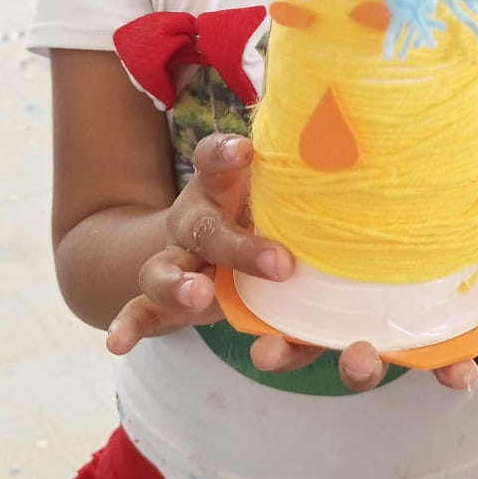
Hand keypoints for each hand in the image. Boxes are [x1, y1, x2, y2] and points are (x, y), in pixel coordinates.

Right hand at [106, 133, 292, 354]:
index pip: (218, 161)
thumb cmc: (262, 208)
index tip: (244, 152)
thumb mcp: (278, 187)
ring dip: (179, 285)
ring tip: (200, 296)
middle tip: (280, 265)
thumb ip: (306, 174)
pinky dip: (131, 326)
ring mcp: (175, 260)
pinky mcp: (165, 300)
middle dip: (240, 247)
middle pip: (206, 229)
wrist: (205, 242)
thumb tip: (358, 134)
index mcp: (222, 185)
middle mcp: (196, 219)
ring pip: (164, 271)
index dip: (227, 156)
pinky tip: (118, 344)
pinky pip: (146, 314)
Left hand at [251, 233, 477, 392]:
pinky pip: (250, 315)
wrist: (342, 236)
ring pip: (295, 348)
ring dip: (281, 354)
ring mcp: (308, 324)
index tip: (463, 376)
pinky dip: (229, 317)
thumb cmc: (418, 256)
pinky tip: (196, 316)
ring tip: (264, 351)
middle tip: (361, 356)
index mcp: (407, 332)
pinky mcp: (267, 301)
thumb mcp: (464, 251)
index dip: (451, 369)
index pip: (439, 360)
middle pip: (359, 364)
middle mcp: (356, 337)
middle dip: (359, 367)